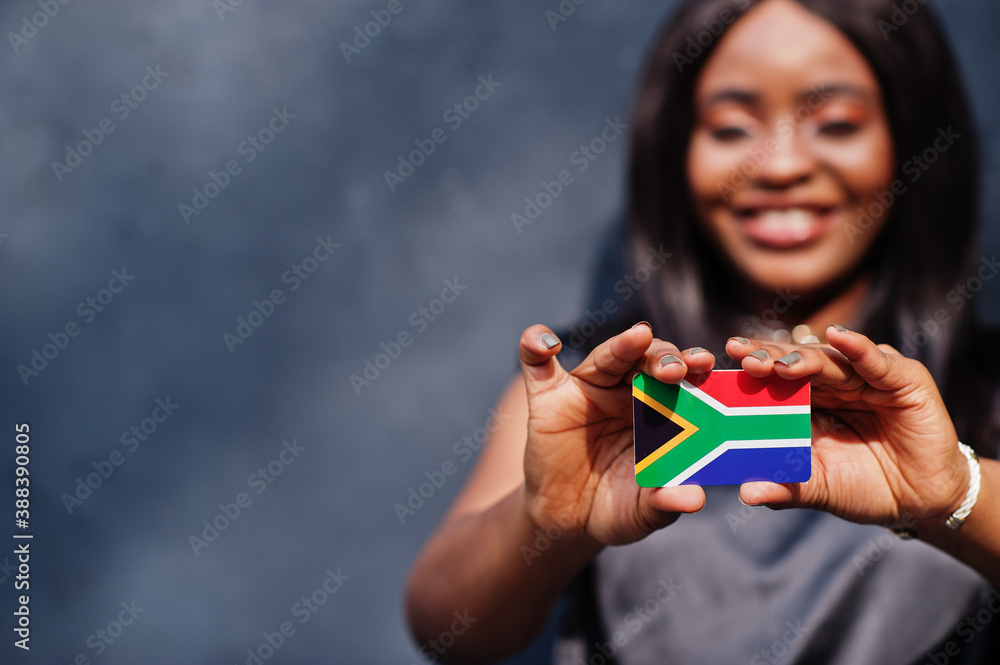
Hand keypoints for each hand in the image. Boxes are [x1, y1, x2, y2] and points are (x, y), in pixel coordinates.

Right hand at [517, 323, 708, 545]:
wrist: (568, 521)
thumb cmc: (616, 507)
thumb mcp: (642, 511)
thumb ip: (665, 503)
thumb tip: (695, 498)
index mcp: (657, 411)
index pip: (678, 382)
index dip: (693, 370)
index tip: (707, 367)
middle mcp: (624, 392)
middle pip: (646, 361)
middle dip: (663, 358)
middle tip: (677, 369)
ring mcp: (585, 390)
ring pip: (606, 356)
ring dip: (622, 345)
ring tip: (639, 337)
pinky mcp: (548, 397)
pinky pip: (536, 365)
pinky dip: (535, 346)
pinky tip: (544, 341)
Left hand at [727, 326, 969, 530]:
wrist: (921, 500)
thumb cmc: (865, 487)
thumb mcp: (821, 488)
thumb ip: (787, 487)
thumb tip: (746, 493)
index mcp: (806, 402)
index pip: (771, 380)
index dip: (748, 372)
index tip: (716, 368)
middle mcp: (832, 383)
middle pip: (795, 363)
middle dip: (768, 359)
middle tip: (742, 358)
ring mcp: (866, 377)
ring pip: (829, 361)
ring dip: (804, 358)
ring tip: (779, 363)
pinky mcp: (902, 378)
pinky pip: (876, 361)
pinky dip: (858, 348)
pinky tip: (839, 337)